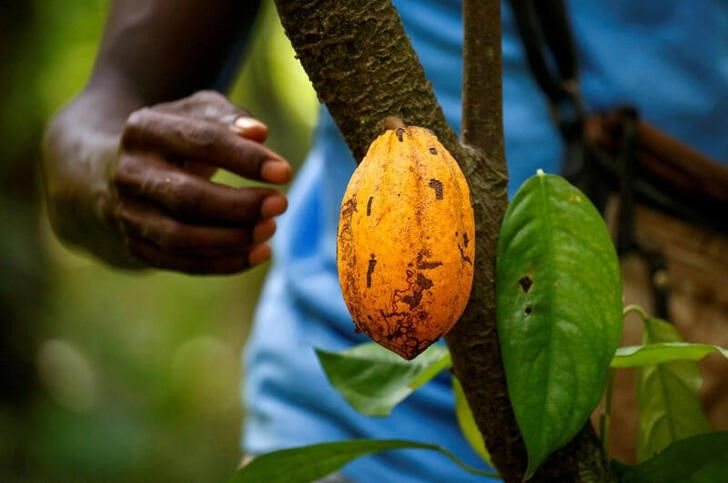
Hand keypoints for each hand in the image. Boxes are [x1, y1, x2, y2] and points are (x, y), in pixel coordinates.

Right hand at [109, 91, 290, 274]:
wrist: (116, 169)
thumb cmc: (175, 136)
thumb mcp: (197, 113)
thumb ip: (228, 117)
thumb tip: (259, 133)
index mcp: (144, 130)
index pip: (200, 142)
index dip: (245, 159)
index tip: (285, 172)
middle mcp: (129, 174)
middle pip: (188, 197)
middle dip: (240, 205)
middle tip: (281, 204)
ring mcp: (128, 214)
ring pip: (181, 237)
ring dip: (232, 238)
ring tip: (270, 229)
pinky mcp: (136, 246)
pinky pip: (181, 263)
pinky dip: (224, 263)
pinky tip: (259, 253)